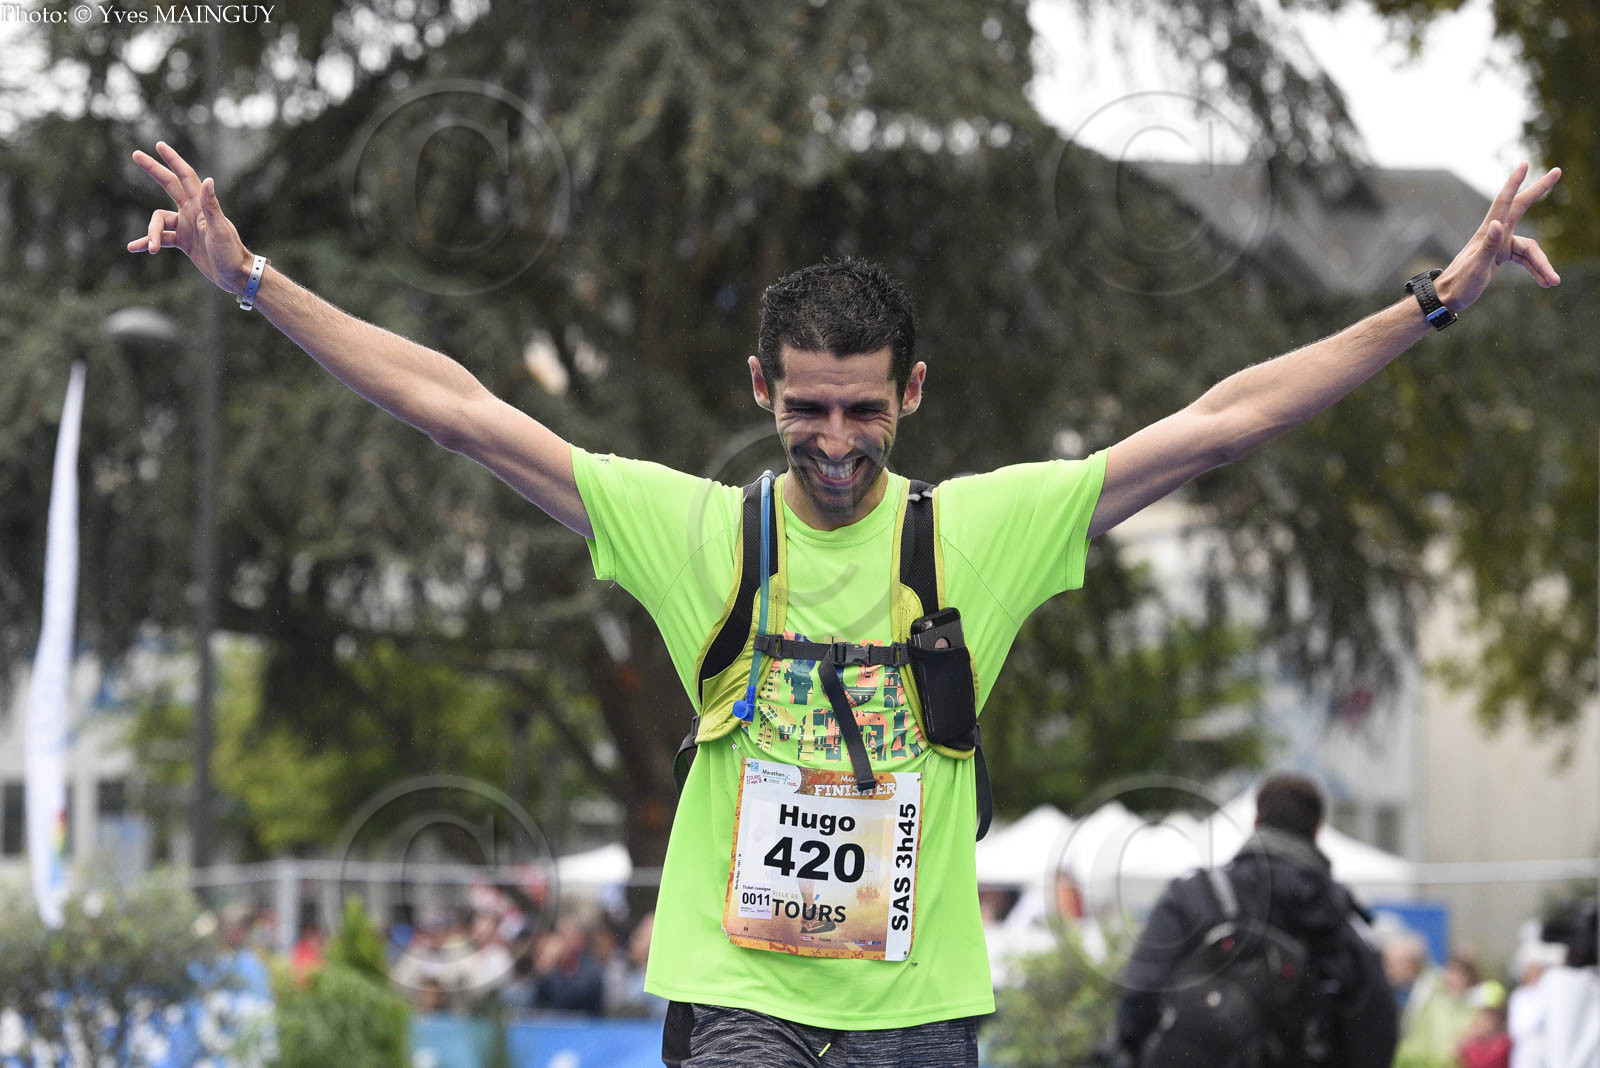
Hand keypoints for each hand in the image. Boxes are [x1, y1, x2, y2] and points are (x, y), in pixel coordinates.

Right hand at [126, 141, 252, 294]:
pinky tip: (134, 248)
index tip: (159, 145)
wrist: (236, 277)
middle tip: (135, 154)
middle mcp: (192, 212)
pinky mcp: (184, 242)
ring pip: (159, 221)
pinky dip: (148, 242)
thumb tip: (209, 180)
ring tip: (152, 249)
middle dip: (153, 170)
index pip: (185, 176)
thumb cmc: (231, 253)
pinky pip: (161, 238)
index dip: (172, 160)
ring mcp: (187, 226)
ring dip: (152, 234)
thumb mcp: (219, 229)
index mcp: (201, 206)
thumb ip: (211, 206)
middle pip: (168, 185)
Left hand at [1436, 162, 1561, 310]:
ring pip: (1529, 248)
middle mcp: (1495, 235)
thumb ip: (1488, 246)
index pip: (1505, 202)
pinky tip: (1545, 283)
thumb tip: (1498, 223)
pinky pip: (1524, 260)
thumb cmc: (1459, 284)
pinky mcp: (1500, 257)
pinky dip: (1535, 271)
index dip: (1514, 182)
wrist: (1447, 299)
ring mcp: (1498, 245)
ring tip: (1554, 282)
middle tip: (1558, 171)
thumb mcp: (1476, 267)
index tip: (1524, 164)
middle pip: (1521, 209)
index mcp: (1488, 233)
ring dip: (1542, 265)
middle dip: (1539, 190)